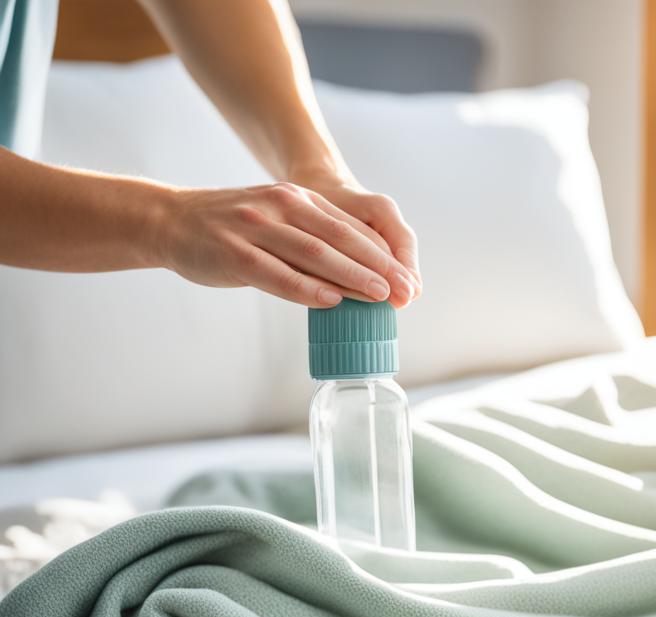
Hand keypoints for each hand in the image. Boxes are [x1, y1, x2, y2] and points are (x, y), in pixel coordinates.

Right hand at [159, 181, 419, 307]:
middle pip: (341, 239)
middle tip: (404, 291)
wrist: (170, 221)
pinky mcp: (235, 254)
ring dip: (352, 277)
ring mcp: (256, 229)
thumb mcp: (276, 221)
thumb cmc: (231, 231)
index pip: (350, 228)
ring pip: (315, 255)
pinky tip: (332, 301)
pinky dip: (308, 288)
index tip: (407, 279)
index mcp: (296, 199)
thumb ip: (312, 239)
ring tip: (380, 296)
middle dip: (378, 267)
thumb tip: (358, 274)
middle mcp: (281, 207)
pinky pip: (278, 274)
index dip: (383, 255)